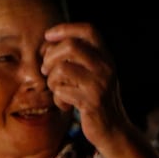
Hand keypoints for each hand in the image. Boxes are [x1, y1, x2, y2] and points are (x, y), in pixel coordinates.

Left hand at [41, 23, 135, 150]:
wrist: (113, 129)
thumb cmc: (94, 100)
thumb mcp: (91, 75)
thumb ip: (77, 59)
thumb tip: (48, 44)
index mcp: (106, 57)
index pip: (89, 30)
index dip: (66, 28)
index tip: (48, 36)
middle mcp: (106, 66)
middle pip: (70, 46)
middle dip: (50, 56)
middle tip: (46, 70)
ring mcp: (100, 83)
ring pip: (62, 68)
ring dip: (51, 80)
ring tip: (57, 90)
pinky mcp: (91, 101)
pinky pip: (61, 91)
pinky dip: (57, 99)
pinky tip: (65, 106)